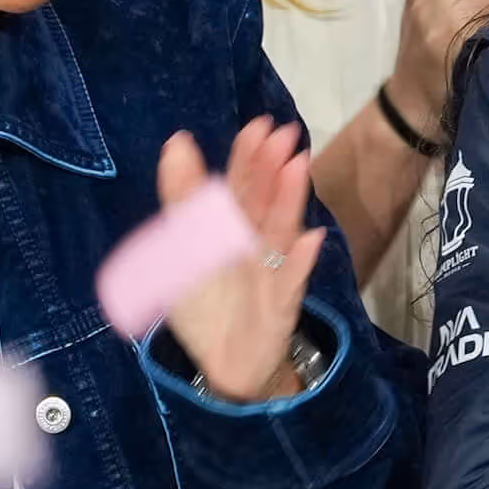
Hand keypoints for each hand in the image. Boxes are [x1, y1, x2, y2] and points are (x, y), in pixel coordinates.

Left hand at [155, 117, 335, 403]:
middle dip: (272, 167)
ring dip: (290, 199)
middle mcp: (254, 243)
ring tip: (298, 167)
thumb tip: (177, 142)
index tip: (258, 125)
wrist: (227, 362)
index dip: (247, 157)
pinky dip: (301, 261)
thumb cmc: (204, 303)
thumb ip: (181, 195)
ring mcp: (272, 270)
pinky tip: (311, 240)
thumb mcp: (180, 246)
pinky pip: (291, 280)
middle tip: (285, 132)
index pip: (237, 187)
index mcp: (228, 229)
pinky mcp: (283, 303)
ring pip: (279, 230)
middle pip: (262, 201)